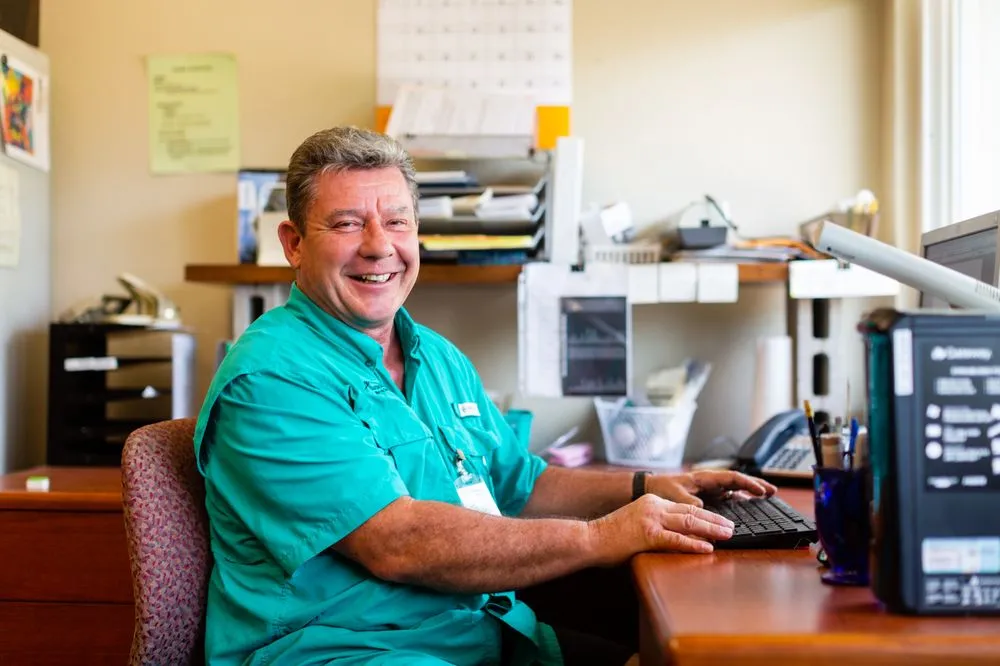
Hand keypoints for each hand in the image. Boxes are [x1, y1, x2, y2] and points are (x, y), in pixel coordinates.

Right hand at [587, 494, 734, 563]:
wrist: (590, 538)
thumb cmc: (610, 535)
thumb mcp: (636, 522)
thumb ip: (656, 524)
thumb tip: (678, 535)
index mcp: (652, 502)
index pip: (685, 507)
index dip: (706, 515)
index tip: (720, 521)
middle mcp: (654, 506)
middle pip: (692, 512)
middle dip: (715, 520)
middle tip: (731, 527)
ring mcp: (650, 519)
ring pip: (689, 522)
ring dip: (711, 529)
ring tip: (728, 535)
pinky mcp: (647, 535)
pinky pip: (675, 540)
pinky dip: (693, 544)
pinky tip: (707, 548)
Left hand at [645, 470, 777, 507]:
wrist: (650, 489)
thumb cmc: (662, 489)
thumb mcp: (675, 496)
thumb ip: (690, 503)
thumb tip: (704, 510)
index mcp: (704, 478)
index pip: (731, 478)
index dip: (747, 483)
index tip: (760, 490)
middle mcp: (710, 482)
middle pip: (737, 481)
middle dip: (755, 484)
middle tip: (773, 491)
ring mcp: (710, 489)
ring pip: (734, 488)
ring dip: (749, 491)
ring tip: (766, 496)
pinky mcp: (707, 497)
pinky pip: (727, 497)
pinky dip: (739, 499)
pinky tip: (748, 504)